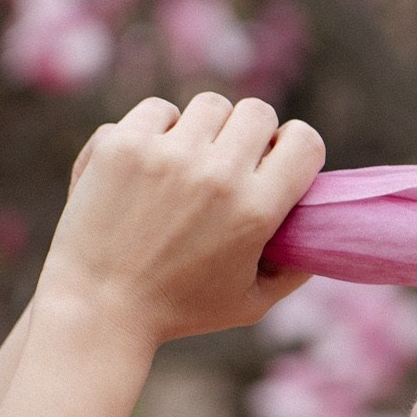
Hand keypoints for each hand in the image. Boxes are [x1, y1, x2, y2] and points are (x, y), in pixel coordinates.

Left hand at [34, 93, 325, 347]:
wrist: (97, 308)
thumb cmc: (178, 311)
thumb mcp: (250, 303)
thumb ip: (294, 269)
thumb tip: (320, 233)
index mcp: (256, 210)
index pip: (304, 140)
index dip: (295, 148)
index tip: (277, 162)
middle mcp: (216, 174)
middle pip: (257, 112)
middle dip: (251, 134)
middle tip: (230, 162)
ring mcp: (166, 154)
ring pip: (208, 104)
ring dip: (205, 128)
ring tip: (189, 161)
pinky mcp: (123, 145)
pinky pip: (157, 110)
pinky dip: (158, 129)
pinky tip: (151, 161)